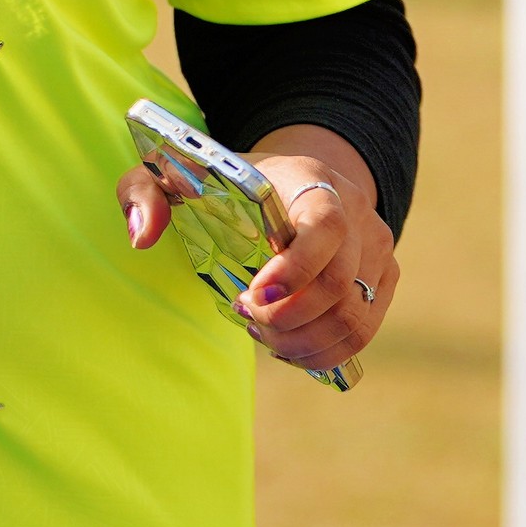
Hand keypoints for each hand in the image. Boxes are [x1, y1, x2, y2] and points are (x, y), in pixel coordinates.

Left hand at [117, 127, 395, 374]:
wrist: (297, 179)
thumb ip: (145, 192)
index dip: (296, 270)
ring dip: (302, 342)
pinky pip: (361, 333)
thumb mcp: (180, 174)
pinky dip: (322, 352)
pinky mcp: (382, 281)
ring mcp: (378, 249)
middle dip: (286, 318)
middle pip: (339, 284)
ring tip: (262, 332)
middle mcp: (357, 213)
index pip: (325, 226)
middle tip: (245, 314)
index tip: (253, 295)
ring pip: (353, 319)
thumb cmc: (232, 182)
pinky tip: (286, 343)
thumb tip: (142, 236)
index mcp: (312, 181)